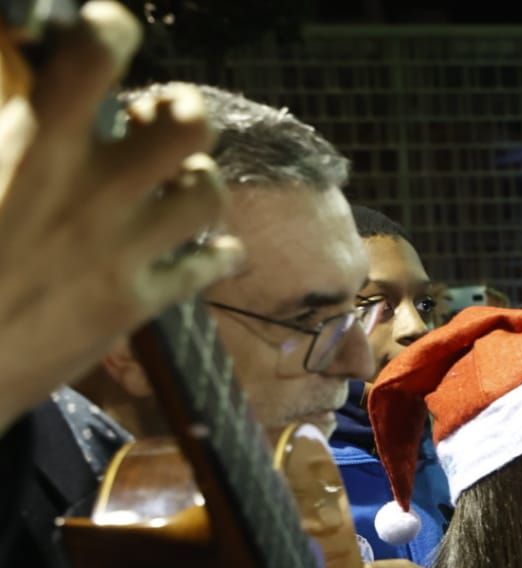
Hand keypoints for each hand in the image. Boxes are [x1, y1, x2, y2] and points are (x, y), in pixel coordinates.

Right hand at [0, 3, 242, 430]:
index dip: (110, 28)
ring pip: (207, 193)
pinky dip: (218, 256)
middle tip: (153, 121)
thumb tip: (31, 93)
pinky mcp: (135, 303)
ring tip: (170, 185)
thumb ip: (8, 127)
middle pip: (188, 125)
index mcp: (36, 145)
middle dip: (180, 111)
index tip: (107, 30)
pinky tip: (214, 251)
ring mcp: (121, 249)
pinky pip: (207, 267)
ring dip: (196, 181)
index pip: (94, 54)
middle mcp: (92, 191)